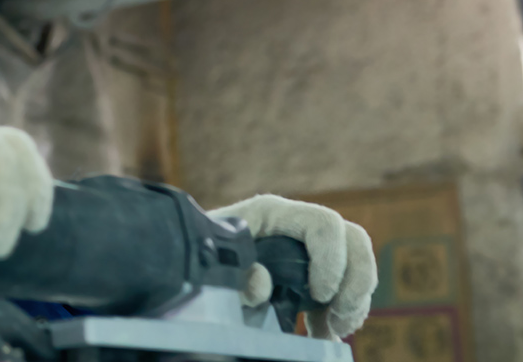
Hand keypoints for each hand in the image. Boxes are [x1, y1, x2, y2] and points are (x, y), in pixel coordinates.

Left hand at [209, 194, 376, 339]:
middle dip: (356, 281)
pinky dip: (343, 309)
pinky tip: (326, 332)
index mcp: (271, 213)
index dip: (332, 260)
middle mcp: (295, 223)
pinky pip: (345, 282)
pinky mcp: (310, 267)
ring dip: (354, 300)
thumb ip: (234, 277)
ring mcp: (306, 244)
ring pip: (355, 263)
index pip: (324, 224)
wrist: (190, 264)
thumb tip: (261, 283)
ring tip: (333, 330)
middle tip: (339, 318)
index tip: (320, 295)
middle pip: (353, 240)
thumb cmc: (197, 260)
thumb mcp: (209, 267)